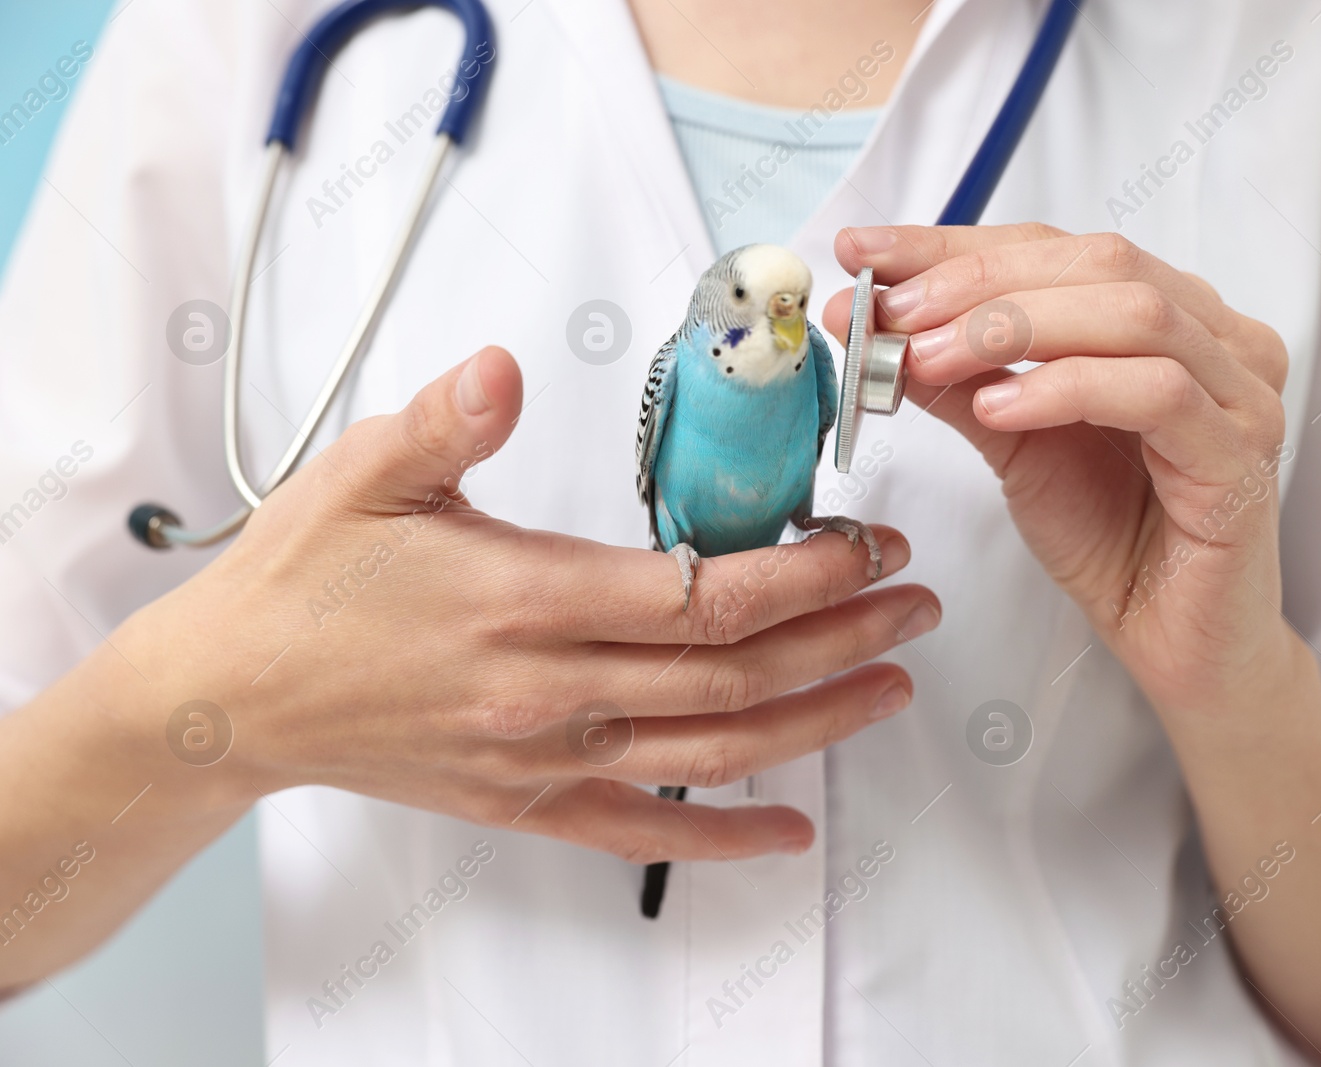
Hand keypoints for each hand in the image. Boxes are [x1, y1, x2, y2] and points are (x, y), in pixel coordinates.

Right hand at [120, 346, 937, 863]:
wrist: (233, 696)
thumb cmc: (303, 581)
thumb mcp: (364, 473)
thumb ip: (449, 422)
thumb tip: (504, 368)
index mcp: (523, 599)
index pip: (702, 595)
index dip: (804, 574)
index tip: (870, 545)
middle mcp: (547, 690)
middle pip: (732, 675)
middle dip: (841, 636)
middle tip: (914, 603)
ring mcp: (540, 757)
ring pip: (710, 751)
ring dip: (816, 722)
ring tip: (891, 685)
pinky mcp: (524, 803)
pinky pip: (641, 833)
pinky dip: (723, 835)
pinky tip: (790, 831)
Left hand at [826, 225, 1289, 715]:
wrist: (1171, 641)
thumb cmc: (1106, 534)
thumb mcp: (1011, 439)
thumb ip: (958, 376)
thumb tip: (875, 320)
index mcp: (1169, 314)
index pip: (1055, 249)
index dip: (956, 243)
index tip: (865, 252)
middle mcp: (1218, 338)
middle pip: (1098, 263)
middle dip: (979, 279)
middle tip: (894, 311)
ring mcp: (1241, 394)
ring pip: (1132, 314)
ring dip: (1013, 327)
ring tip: (928, 359)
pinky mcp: (1242, 459)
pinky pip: (1157, 395)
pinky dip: (1068, 389)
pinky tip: (1000, 411)